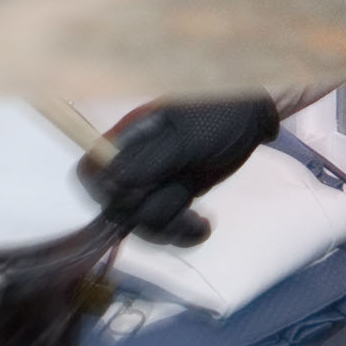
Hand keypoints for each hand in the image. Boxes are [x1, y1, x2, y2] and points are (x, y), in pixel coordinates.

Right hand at [83, 96, 278, 237]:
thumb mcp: (188, 137)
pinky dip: (183, 232)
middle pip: (119, 207)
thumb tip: (113, 183)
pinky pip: (165, 226)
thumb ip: (152, 160)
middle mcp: (135, 162)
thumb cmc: (221, 113)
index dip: (106, 193)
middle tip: (186, 205)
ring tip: (202, 222)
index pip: (92, 172)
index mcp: (128, 138)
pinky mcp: (173, 195)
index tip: (138, 196)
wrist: (253, 117)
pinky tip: (204, 226)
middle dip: (152, 215)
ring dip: (172, 227)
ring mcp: (154, 181)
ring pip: (143, 221)